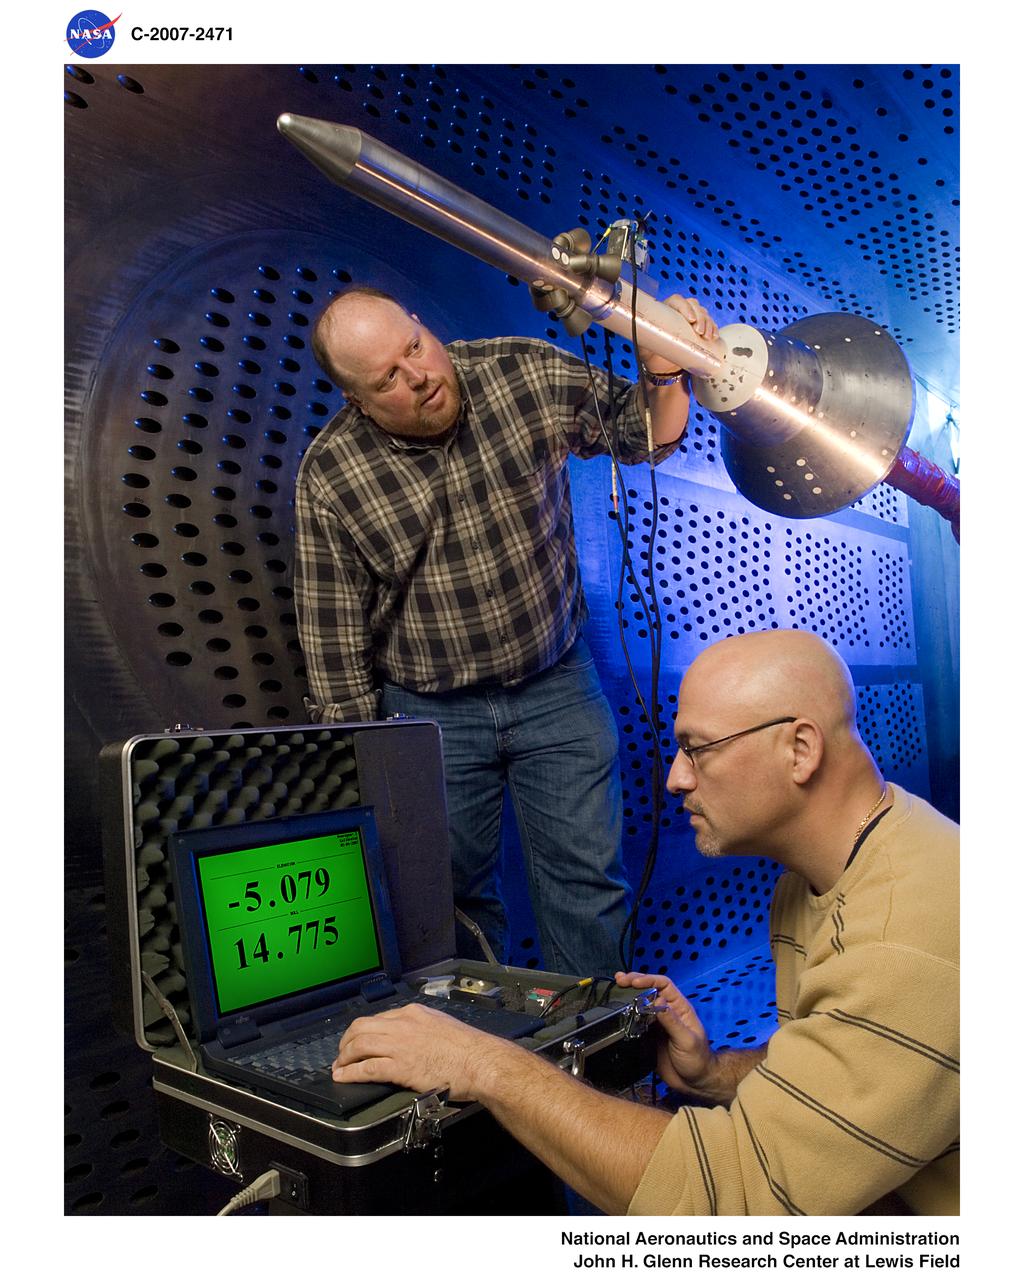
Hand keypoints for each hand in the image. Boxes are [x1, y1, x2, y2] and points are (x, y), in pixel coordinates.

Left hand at [331, 1003, 506, 1100]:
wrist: (479, 1061)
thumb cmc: (469, 1048)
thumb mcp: (443, 1027)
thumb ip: (424, 1030)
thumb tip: (415, 1041)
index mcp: (414, 1013)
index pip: (380, 1018)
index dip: (364, 1031)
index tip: (359, 1040)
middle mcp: (403, 1024)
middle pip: (362, 1027)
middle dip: (347, 1041)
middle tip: (342, 1053)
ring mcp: (400, 1044)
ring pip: (360, 1044)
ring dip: (345, 1056)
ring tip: (339, 1067)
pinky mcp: (400, 1066)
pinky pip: (367, 1068)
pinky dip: (351, 1073)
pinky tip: (344, 1077)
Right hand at [615, 971, 714, 1092]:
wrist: (695, 1082)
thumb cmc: (699, 1060)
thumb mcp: (687, 1040)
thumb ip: (672, 1021)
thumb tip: (657, 1002)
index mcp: (680, 1008)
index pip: (664, 985)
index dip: (648, 980)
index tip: (634, 981)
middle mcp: (667, 1013)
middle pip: (649, 990)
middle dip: (634, 983)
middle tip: (620, 980)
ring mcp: (657, 1024)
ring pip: (641, 1005)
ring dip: (628, 997)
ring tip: (616, 990)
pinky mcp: (649, 1036)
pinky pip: (636, 1022)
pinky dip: (627, 1016)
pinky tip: (619, 1013)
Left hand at [638, 295, 718, 373]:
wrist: (663, 369)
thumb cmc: (652, 355)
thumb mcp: (644, 344)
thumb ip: (640, 335)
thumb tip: (632, 326)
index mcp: (665, 311)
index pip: (677, 301)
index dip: (685, 307)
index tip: (690, 319)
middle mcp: (679, 313)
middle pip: (694, 305)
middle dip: (700, 317)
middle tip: (699, 331)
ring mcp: (690, 321)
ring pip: (703, 314)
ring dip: (708, 323)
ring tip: (707, 337)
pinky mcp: (699, 330)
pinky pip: (710, 324)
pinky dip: (714, 329)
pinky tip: (714, 336)